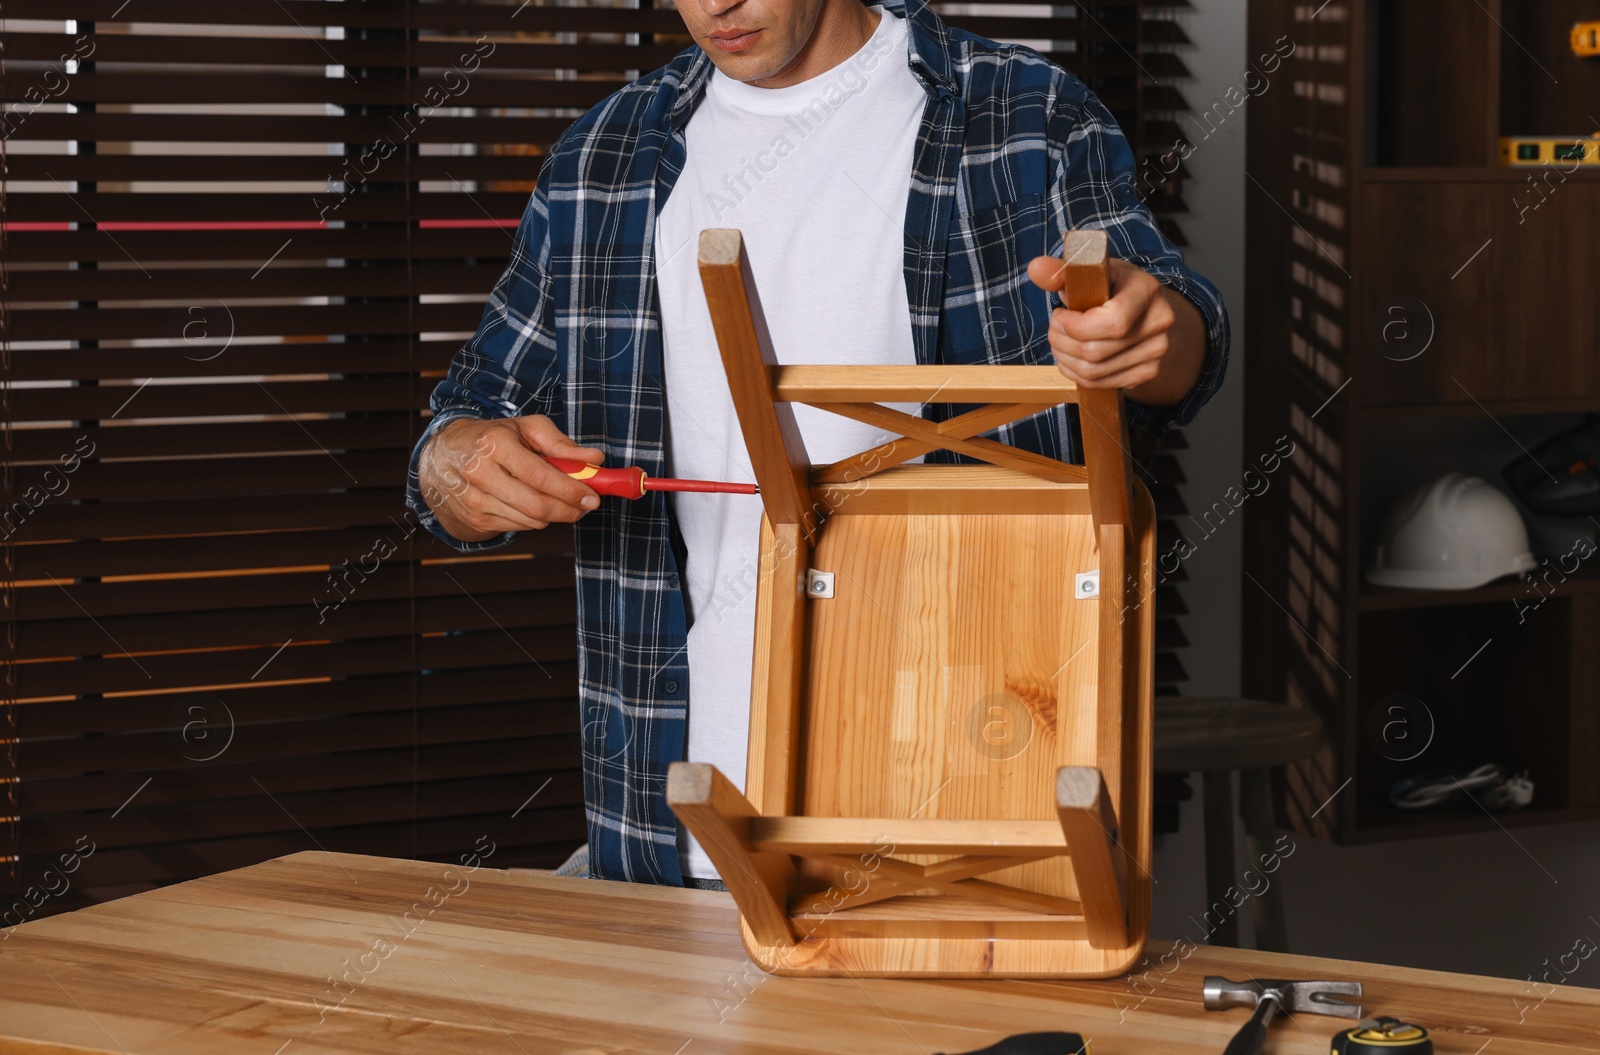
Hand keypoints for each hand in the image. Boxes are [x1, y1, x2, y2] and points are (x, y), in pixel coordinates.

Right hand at [418, 415, 605, 541]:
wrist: (442, 456)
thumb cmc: (492, 437)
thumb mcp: (524, 428)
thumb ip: (561, 443)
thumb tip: (595, 458)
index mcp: (495, 444)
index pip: (539, 476)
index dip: (570, 490)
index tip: (592, 496)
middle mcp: (480, 473)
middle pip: (536, 505)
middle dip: (568, 510)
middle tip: (586, 505)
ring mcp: (474, 500)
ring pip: (530, 520)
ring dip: (555, 515)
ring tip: (563, 502)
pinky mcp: (474, 518)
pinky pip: (518, 527)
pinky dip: (535, 519)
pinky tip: (535, 504)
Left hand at [1027, 255, 1204, 405]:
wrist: (1143, 308)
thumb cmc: (1113, 286)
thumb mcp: (1091, 271)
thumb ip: (1061, 271)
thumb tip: (1036, 268)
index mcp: (1147, 290)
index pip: (1112, 322)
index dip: (1075, 326)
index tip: (1058, 315)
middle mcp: (1159, 322)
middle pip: (1096, 352)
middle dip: (1062, 343)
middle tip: (1053, 329)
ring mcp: (1156, 351)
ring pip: (1094, 372)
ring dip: (1065, 359)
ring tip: (1060, 342)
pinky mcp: (1148, 372)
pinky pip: (1100, 384)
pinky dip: (1076, 373)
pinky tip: (1072, 357)